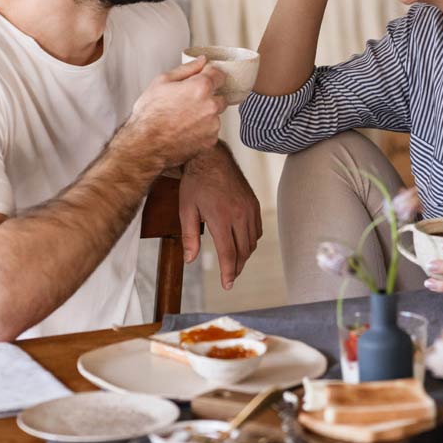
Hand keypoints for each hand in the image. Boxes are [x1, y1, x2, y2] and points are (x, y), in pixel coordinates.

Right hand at [124, 57, 225, 167]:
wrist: (144, 145)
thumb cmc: (149, 115)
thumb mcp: (162, 82)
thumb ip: (186, 69)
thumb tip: (202, 61)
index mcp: (201, 87)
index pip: (219, 74)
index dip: (210, 75)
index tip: (203, 79)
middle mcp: (211, 106)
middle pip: (220, 96)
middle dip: (208, 97)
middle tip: (188, 102)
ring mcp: (212, 125)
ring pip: (215, 115)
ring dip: (205, 115)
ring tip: (183, 119)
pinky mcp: (210, 141)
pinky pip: (211, 131)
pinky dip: (202, 130)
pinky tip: (185, 130)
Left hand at [178, 145, 261, 289]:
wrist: (210, 157)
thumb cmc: (195, 183)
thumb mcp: (186, 210)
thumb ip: (189, 237)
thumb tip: (190, 260)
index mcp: (221, 217)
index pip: (229, 253)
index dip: (228, 272)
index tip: (227, 285)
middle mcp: (239, 214)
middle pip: (243, 251)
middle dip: (237, 267)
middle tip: (230, 277)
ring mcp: (249, 208)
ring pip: (252, 242)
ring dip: (244, 255)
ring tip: (234, 262)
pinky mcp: (254, 203)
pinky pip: (257, 229)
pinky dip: (251, 240)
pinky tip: (241, 243)